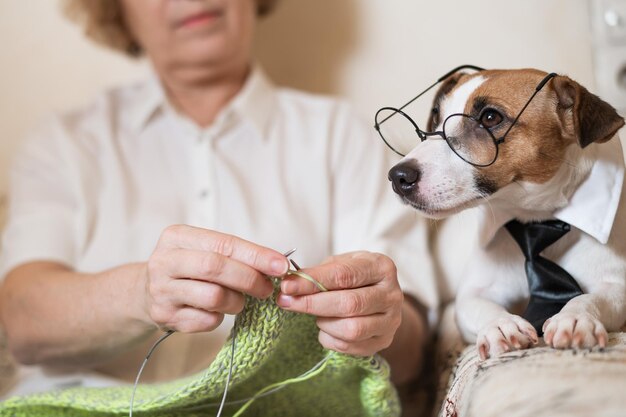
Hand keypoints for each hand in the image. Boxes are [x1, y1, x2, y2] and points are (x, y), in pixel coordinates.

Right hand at [141, 225, 288, 332]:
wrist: (145, 292)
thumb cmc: (188, 268)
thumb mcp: (203, 250)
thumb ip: (234, 254)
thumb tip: (277, 265)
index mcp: (176, 237)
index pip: (224, 244)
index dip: (256, 255)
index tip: (281, 265)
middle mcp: (164, 261)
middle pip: (216, 267)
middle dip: (249, 278)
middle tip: (267, 288)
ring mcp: (161, 290)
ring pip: (214, 296)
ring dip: (236, 301)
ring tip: (239, 301)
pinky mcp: (164, 316)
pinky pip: (206, 320)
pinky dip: (220, 318)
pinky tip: (217, 312)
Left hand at [276, 251, 402, 355]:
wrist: (378, 296)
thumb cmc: (354, 276)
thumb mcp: (340, 264)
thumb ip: (318, 272)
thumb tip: (290, 284)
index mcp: (382, 267)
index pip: (344, 275)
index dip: (313, 281)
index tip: (287, 285)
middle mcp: (392, 295)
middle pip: (349, 304)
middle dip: (312, 304)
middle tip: (286, 302)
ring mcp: (390, 321)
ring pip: (351, 329)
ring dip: (324, 323)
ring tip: (314, 315)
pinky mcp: (383, 342)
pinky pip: (349, 346)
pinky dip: (329, 338)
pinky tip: (325, 327)